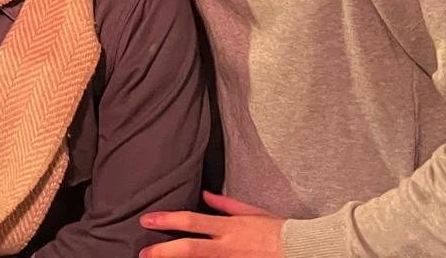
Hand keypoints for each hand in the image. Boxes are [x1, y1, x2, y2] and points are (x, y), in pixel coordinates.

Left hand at [141, 191, 284, 256]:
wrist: (302, 251)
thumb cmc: (277, 230)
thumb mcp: (251, 212)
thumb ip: (225, 204)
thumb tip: (204, 195)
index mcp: (228, 227)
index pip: (191, 221)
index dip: (167, 220)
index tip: (146, 220)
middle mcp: (227, 247)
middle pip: (189, 249)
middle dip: (163, 251)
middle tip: (143, 253)